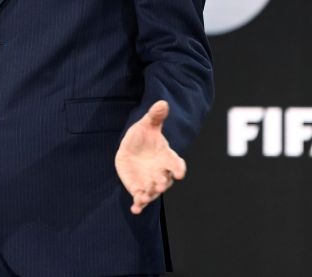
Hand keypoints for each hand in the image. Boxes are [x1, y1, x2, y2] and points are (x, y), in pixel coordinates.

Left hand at [114, 100, 185, 214]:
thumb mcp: (147, 124)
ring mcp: (151, 182)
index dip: (179, 168)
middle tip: (159, 184)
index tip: (180, 172)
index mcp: (167, 158)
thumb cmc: (143, 136)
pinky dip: (139, 205)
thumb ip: (155, 116)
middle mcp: (162, 172)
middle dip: (163, 182)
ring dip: (150, 194)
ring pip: (153, 191)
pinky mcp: (139, 188)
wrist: (131, 149)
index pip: (176, 164)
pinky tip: (135, 209)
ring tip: (143, 196)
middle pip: (166, 180)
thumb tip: (162, 102)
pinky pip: (141, 199)